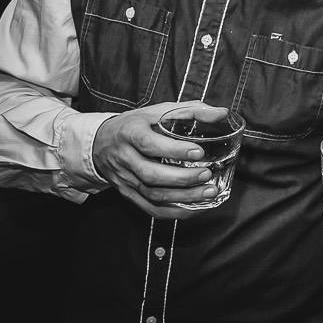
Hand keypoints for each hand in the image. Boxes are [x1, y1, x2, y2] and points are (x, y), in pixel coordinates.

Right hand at [92, 101, 227, 218]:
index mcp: (130, 133)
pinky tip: (195, 207)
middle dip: (182, 178)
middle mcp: (124, 158)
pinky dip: (175, 212)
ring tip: (209, 192)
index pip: (149, 144)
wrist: (100, 142)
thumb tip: (222, 113)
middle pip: (151, 175)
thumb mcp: (157, 111)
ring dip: (183, 197)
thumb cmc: (135, 125)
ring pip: (153, 195)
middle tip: (207, 174)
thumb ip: (190, 111)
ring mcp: (125, 179)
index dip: (174, 150)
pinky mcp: (128, 194)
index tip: (199, 152)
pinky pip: (151, 209)